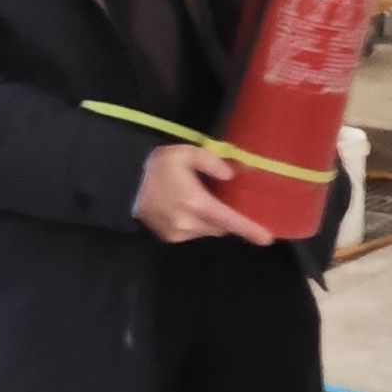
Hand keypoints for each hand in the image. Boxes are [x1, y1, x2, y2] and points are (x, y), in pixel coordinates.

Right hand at [138, 139, 272, 244]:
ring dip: (210, 219)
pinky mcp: (170, 238)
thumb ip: (210, 161)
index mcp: (195, 201)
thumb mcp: (185, 153)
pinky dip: (197, 222)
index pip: (228, 220)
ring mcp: (177, 233)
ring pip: (207, 230)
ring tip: (201, 199)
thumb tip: (230, 176)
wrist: (124, 183)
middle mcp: (188, 223)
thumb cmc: (157, 166)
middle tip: (224, 199)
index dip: (249, 229)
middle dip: (226, 217)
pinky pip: (193, 233)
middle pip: (220, 226)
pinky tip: (186, 207)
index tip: (267, 238)